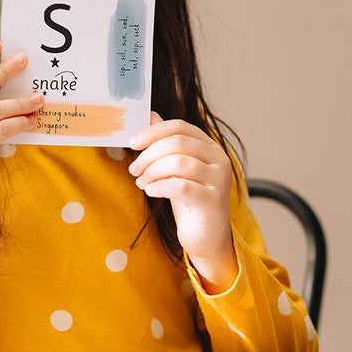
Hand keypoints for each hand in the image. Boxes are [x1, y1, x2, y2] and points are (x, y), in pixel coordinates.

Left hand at [128, 112, 237, 291]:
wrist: (206, 236)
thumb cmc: (189, 201)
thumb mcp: (175, 169)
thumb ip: (167, 143)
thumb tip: (150, 115)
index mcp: (210, 147)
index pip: (180, 127)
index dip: (153, 132)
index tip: (132, 143)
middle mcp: (219, 159)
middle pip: (178, 143)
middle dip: (149, 154)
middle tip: (133, 169)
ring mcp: (219, 180)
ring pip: (179, 163)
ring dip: (152, 172)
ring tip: (141, 182)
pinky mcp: (212, 200)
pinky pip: (181, 186)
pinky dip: (159, 186)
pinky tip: (151, 191)